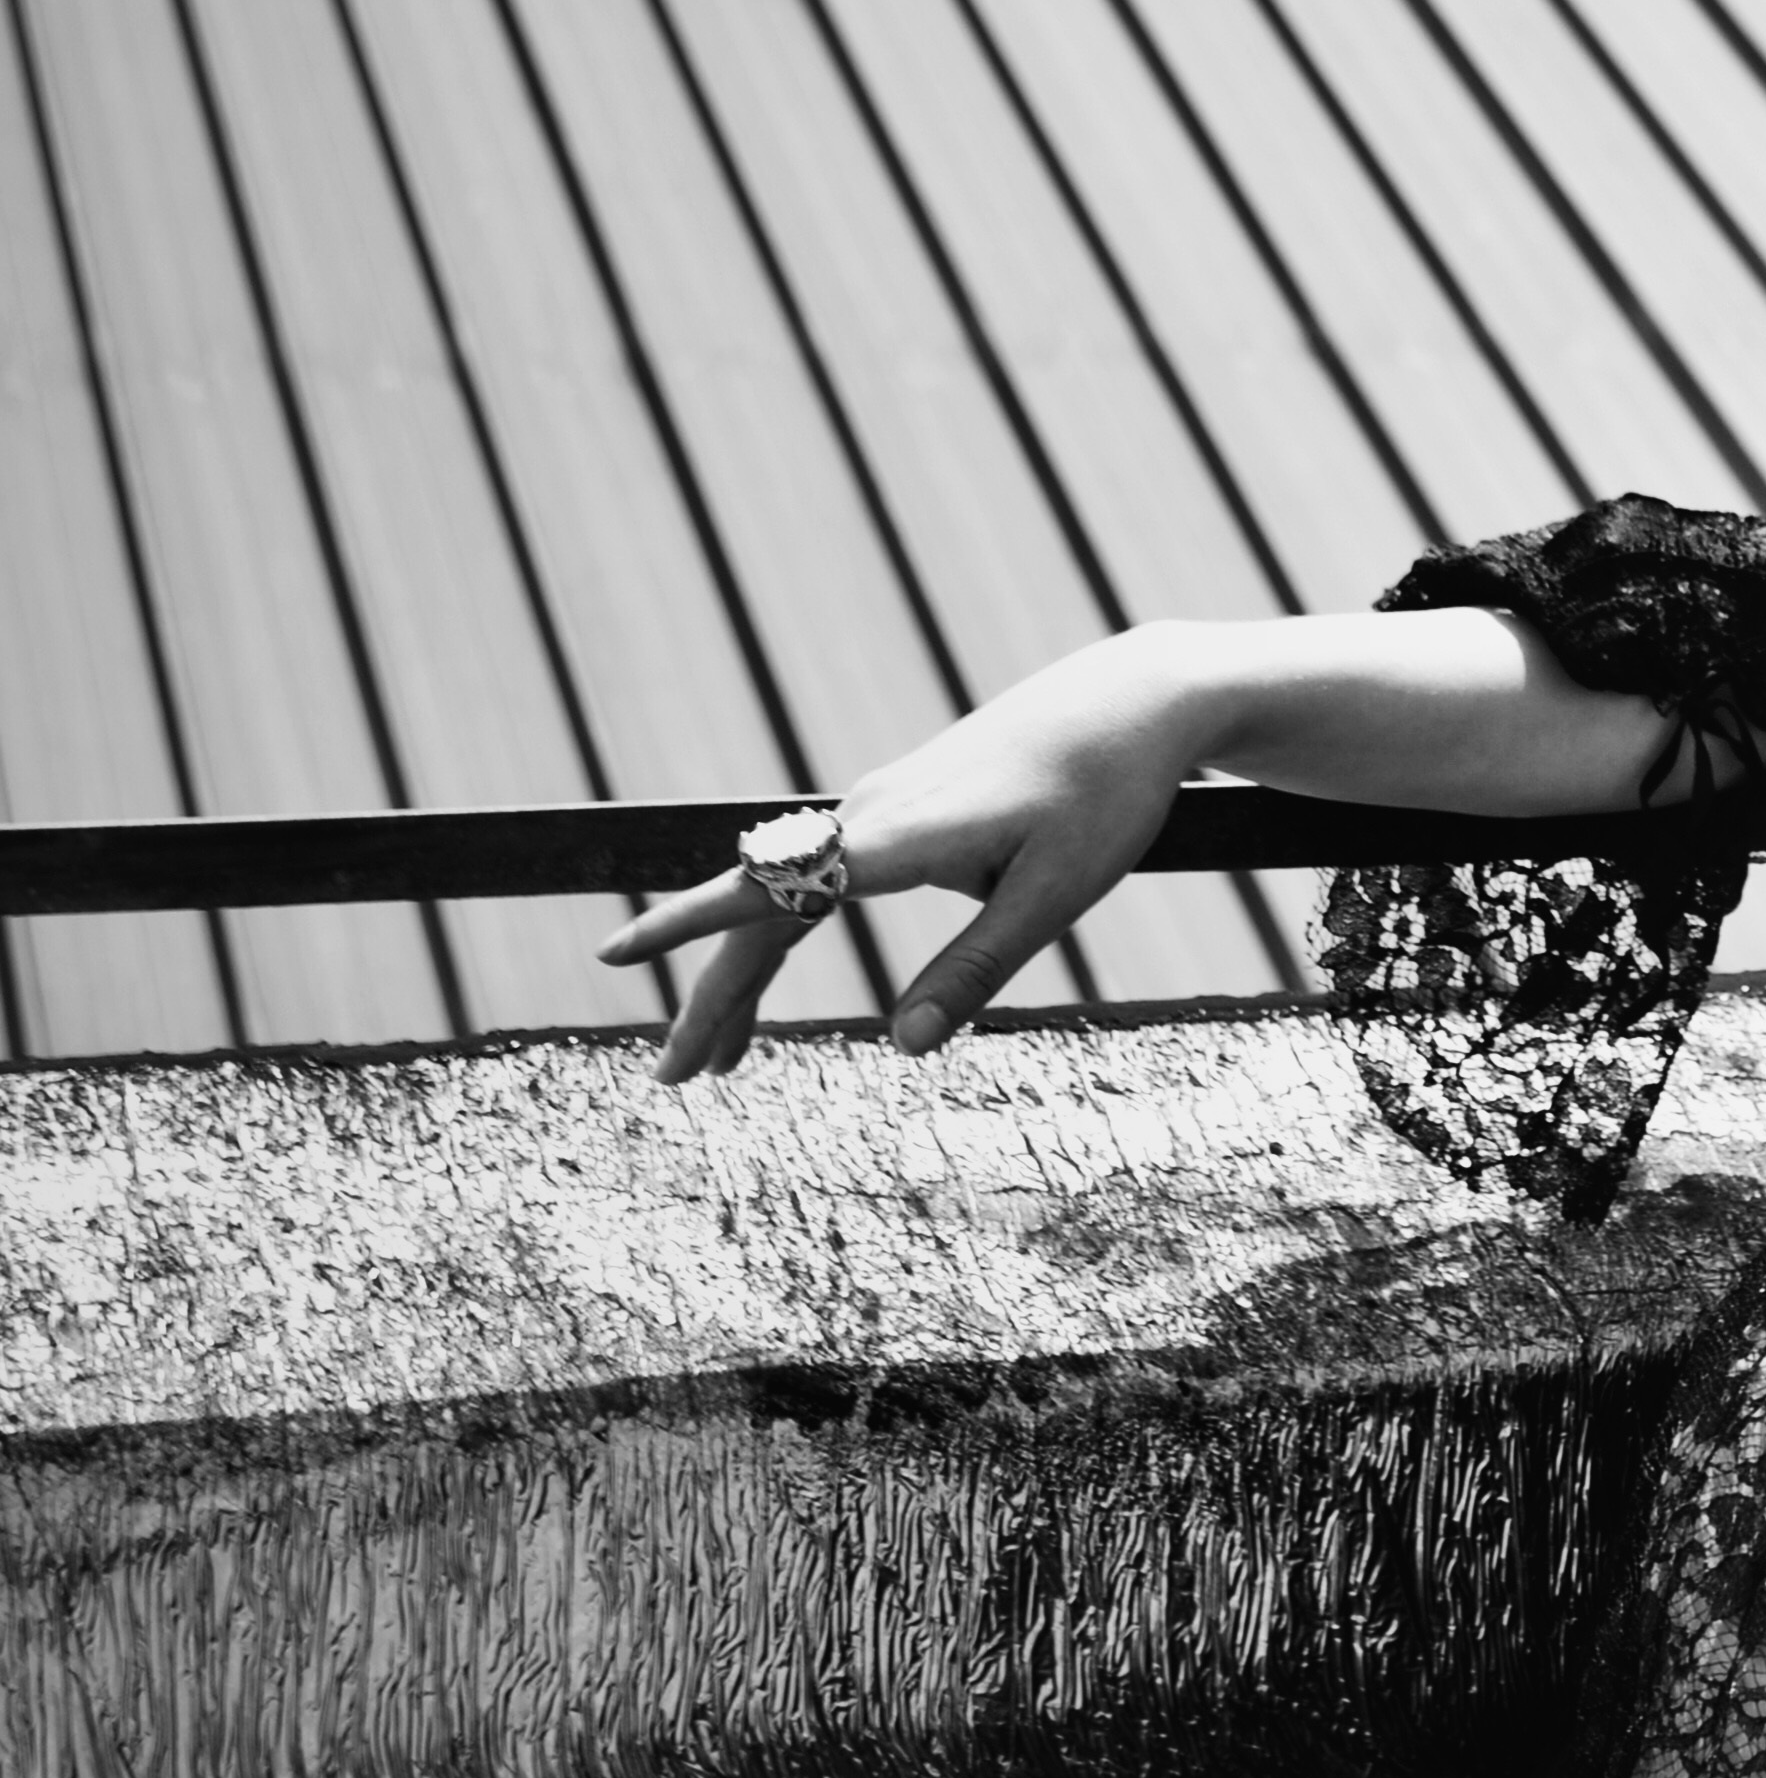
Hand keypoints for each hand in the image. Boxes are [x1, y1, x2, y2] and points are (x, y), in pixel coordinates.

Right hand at [595, 631, 1211, 1080]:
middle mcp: (870, 813)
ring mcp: (880, 805)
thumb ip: (978, 969)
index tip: (616, 955)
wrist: (1138, 698)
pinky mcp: (902, 806)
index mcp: (901, 836)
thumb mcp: (1056, 894)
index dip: (689, 925)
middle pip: (763, 910)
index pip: (772, 888)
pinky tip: (770, 965)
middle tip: (675, 1079)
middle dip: (713, 996)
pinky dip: (782, 930)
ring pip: (785, 895)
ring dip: (744, 973)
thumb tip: (901, 1047)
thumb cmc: (1106, 795)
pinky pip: (816, 875)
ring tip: (720, 1058)